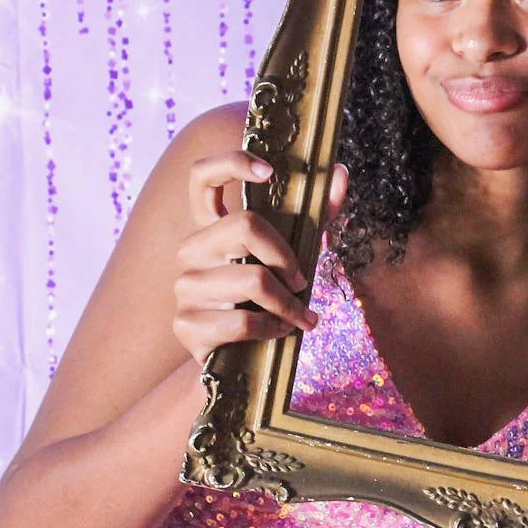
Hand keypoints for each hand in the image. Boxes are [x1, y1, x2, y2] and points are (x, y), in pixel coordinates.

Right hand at [171, 152, 348, 363]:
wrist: (240, 363)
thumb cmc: (268, 302)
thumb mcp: (294, 256)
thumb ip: (318, 216)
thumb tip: (342, 172)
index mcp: (211, 227)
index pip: (202, 176)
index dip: (232, 164)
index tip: (269, 171)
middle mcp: (190, 250)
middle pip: (245, 225)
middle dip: (287, 257)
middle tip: (302, 282)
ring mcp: (184, 286)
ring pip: (253, 279)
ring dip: (288, 304)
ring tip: (299, 318)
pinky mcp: (186, 324)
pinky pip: (243, 320)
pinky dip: (273, 329)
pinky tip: (278, 333)